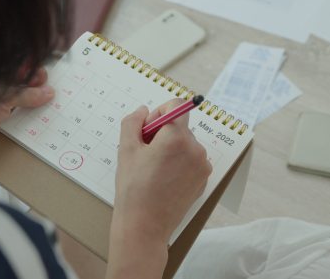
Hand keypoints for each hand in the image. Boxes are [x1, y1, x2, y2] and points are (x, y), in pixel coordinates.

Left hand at [0, 68, 54, 173]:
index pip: (18, 72)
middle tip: (52, 94)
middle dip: (39, 91)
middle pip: (23, 90)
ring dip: (36, 110)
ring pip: (23, 107)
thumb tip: (46, 92)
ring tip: (53, 110)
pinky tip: (41, 127)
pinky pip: (19, 126)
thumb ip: (24, 95)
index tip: (47, 77)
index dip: (32, 72)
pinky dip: (30, 126)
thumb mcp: (0, 101)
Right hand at [106, 100, 211, 278]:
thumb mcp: (126, 149)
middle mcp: (195, 148)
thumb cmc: (133, 188)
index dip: (159, 113)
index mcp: (177, 137)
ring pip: (185, 144)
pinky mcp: (204, 179)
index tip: (148, 130)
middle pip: (180, 126)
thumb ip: (133, 122)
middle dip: (162, 134)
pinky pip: (192, 160)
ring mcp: (202, 165)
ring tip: (154, 170)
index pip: (177, 105)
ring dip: (171, 149)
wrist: (145, 225)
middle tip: (145, 154)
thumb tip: (143, 110)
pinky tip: (164, 180)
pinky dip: (179, 163)